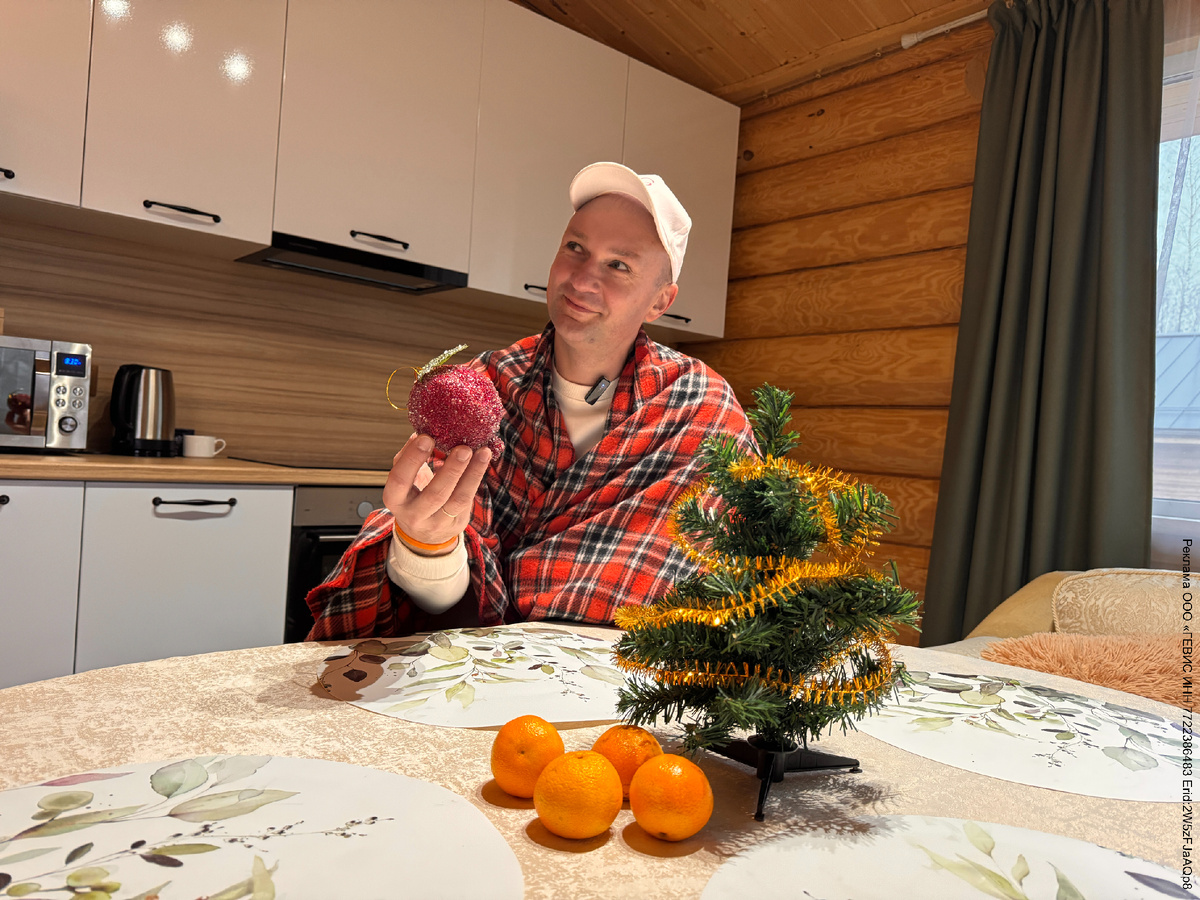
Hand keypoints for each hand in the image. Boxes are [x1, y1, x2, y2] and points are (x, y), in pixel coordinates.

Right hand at [383, 433, 490, 553]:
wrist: (422, 535)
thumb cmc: (412, 498)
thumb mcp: (403, 481)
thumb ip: (408, 458)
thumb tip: (419, 432)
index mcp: (395, 499)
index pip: (400, 479)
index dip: (412, 458)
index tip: (426, 437)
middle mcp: (415, 515)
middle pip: (435, 494)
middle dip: (451, 470)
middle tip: (463, 448)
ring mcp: (438, 523)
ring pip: (458, 499)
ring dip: (472, 474)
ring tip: (482, 452)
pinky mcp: (457, 524)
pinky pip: (468, 500)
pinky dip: (476, 478)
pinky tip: (482, 461)